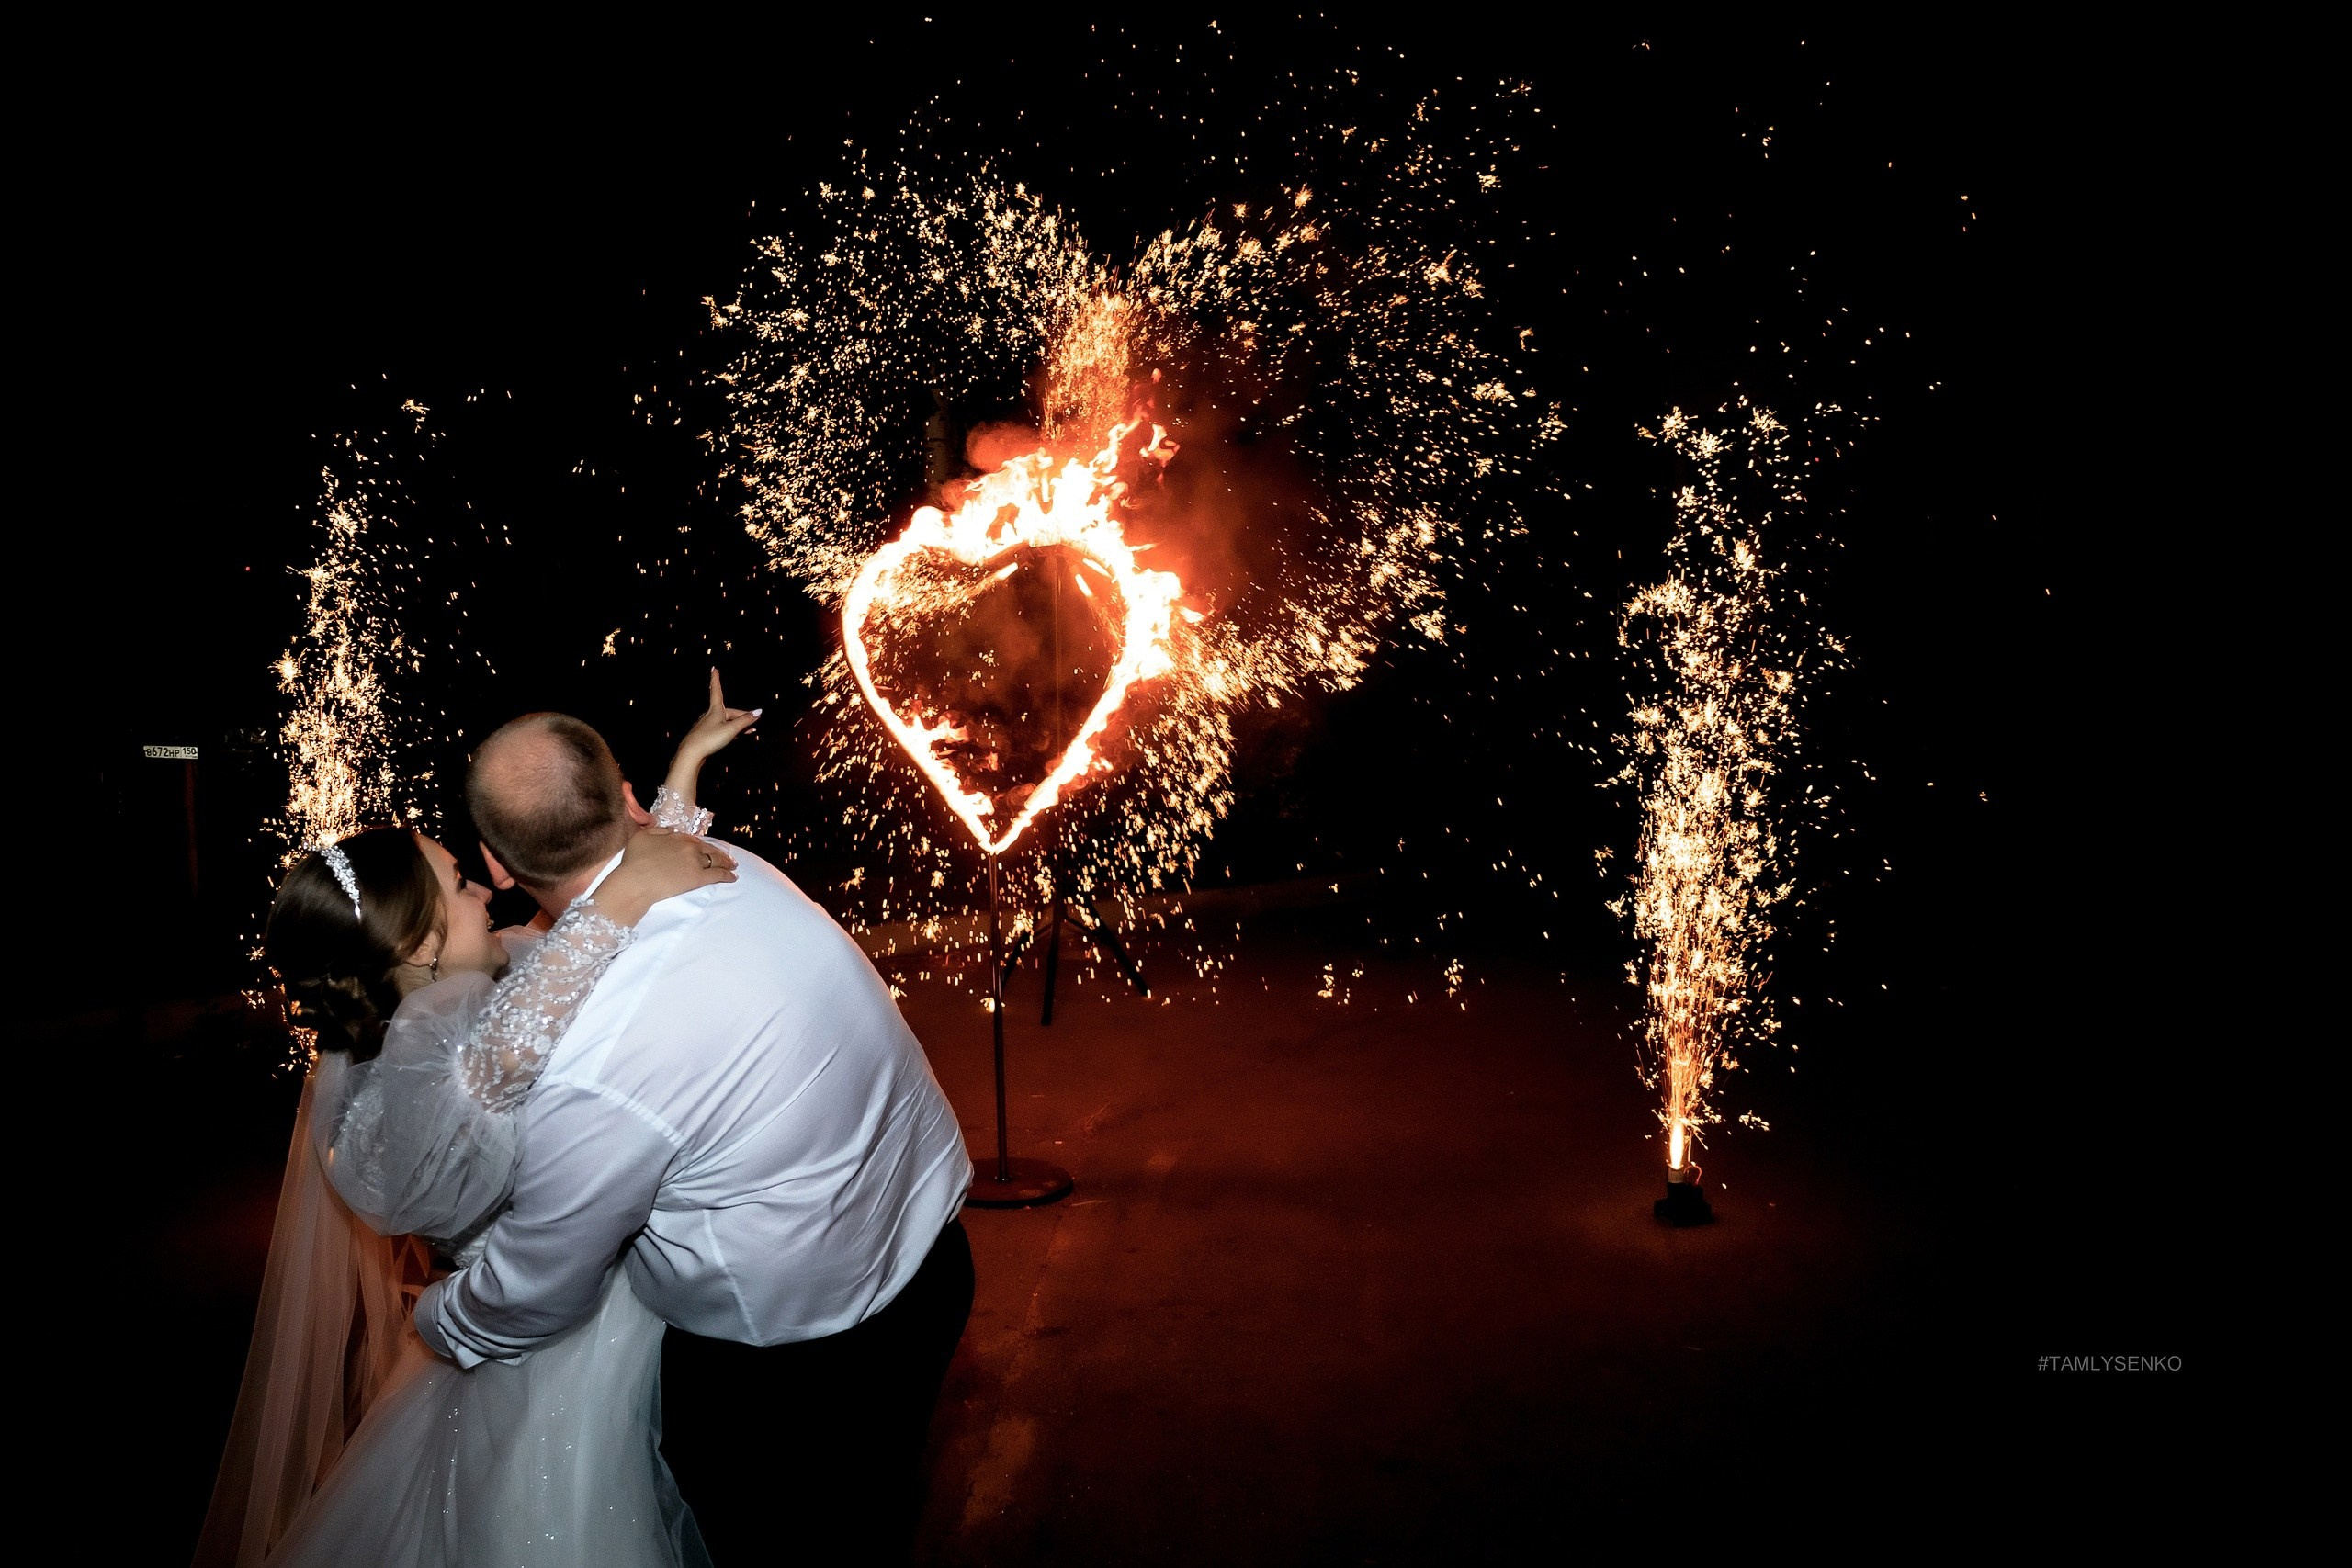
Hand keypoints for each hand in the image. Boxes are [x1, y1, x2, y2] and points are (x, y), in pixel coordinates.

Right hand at [590, 828, 736, 925]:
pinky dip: (728, 876)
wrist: (636, 881)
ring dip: (727, 862)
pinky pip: (718, 875)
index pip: (693, 840)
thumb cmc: (634, 861)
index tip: (705, 848)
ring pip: (716, 860)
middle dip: (719, 853)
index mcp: (677, 837)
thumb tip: (670, 830)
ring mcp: (695, 862)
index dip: (701, 845)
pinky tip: (733, 877)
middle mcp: (689, 847)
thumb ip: (658, 831)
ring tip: (733, 865)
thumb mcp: (642, 836)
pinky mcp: (698, 878)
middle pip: (708, 849)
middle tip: (727, 857)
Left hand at [674, 668, 760, 771]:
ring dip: (738, 726)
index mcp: (715, 710)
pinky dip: (730, 732)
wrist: (691, 754)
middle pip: (729, 712)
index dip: (716, 680)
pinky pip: (720, 730)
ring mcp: (706, 726)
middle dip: (742, 717)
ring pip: (725, 722)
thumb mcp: (731, 729)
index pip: (717, 691)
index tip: (714, 669)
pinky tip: (734, 738)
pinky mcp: (704, 735)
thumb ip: (745, 721)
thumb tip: (758, 712)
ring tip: (748, 732)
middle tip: (753, 726)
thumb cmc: (709, 739)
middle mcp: (709, 716)